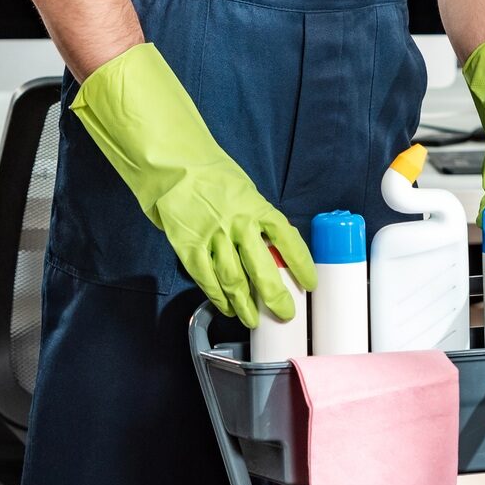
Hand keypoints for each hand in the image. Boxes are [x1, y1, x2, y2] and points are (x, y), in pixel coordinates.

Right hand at [71, 43, 315, 326]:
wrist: (174, 165)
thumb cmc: (213, 177)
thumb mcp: (246, 192)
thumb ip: (260, 220)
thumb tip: (276, 248)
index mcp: (257, 208)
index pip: (288, 240)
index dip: (302, 265)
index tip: (310, 283)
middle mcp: (238, 225)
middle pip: (262, 269)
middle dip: (276, 296)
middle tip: (285, 313)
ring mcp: (212, 238)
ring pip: (234, 280)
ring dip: (246, 304)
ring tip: (254, 319)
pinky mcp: (189, 247)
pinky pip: (206, 279)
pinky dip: (218, 297)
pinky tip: (226, 307)